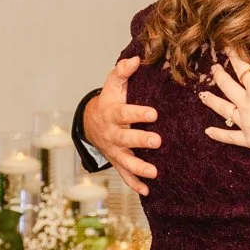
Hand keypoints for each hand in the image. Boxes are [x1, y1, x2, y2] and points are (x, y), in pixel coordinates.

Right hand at [84, 56, 159, 191]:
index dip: (138, 114)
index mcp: (113, 113)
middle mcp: (113, 134)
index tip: (154, 114)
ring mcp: (115, 150)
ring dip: (139, 168)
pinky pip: (124, 175)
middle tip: (157, 141)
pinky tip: (147, 191)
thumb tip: (136, 58)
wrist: (91, 122)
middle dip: (141, 141)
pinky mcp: (118, 162)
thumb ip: (123, 72)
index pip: (125, 113)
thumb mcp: (113, 84)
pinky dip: (134, 184)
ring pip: (126, 161)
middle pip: (126, 139)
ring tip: (154, 172)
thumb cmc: (109, 100)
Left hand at [201, 48, 249, 160]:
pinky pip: (230, 137)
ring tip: (202, 95)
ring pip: (223, 110)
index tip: (228, 50)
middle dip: (219, 75)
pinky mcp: (249, 139)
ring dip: (211, 101)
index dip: (234, 58)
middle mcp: (246, 103)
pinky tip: (207, 131)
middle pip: (227, 86)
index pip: (241, 69)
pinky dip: (218, 134)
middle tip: (214, 69)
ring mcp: (246, 122)